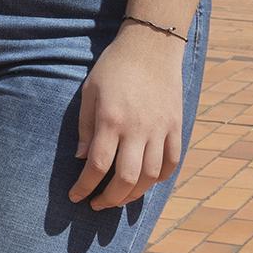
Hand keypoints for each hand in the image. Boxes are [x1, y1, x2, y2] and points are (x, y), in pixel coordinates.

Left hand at [69, 24, 186, 209]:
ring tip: (119, 198)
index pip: (98, 165)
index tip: (76, 197)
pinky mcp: (177, 126)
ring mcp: (161, 129)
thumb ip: (86, 128)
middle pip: (127, 178)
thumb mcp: (89, 93)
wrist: (150, 47)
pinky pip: (172, 162)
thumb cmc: (113, 68)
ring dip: (135, 194)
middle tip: (97, 205)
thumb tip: (83, 159)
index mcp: (111, 120)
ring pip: (152, 176)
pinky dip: (161, 178)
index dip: (85, 186)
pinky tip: (147, 182)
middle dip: (110, 198)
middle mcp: (137, 129)